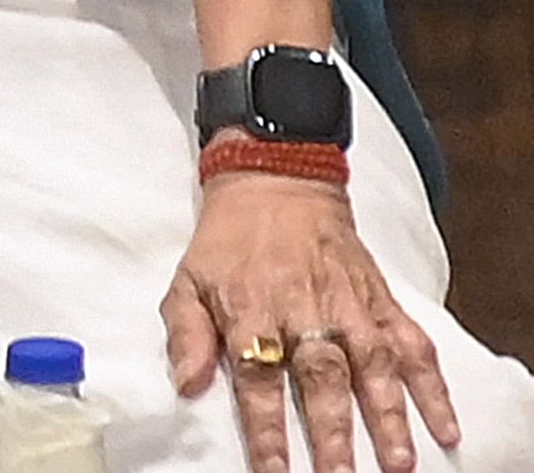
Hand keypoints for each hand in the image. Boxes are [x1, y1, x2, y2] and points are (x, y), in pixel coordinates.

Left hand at [164, 170, 457, 472]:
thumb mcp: (187, 280)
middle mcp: (304, 311)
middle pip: (321, 379)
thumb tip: (185, 385)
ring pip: (372, 367)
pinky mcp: (382, 303)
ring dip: (387, 417)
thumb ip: (185, 335)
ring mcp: (349, 307)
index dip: (266, 427)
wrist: (276, 184)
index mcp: (251, 309)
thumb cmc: (228, 244)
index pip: (258, 378)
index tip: (273, 469)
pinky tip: (443, 425)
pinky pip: (413, 348)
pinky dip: (432, 387)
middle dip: (332, 433)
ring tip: (397, 462)